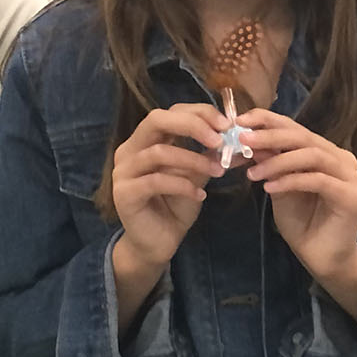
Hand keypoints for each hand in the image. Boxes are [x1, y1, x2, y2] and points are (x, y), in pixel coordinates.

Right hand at [111, 104, 227, 268]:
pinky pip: (156, 181)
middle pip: (156, 120)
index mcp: (145, 140)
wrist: (157, 243)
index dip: (198, 113)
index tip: (227, 124)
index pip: (169, 113)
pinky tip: (200, 195)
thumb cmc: (174, 206)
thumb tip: (234, 138)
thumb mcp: (196, 176)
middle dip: (192, 125)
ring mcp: (122, 171)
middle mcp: (129, 150)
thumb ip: (207, 156)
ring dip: (193, 159)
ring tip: (218, 171)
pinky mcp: (124, 193)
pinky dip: (182, 186)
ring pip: (158, 152)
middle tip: (219, 139)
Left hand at [234, 108, 356, 288]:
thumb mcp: (277, 186)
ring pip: (311, 156)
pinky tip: (269, 188)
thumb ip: (268, 164)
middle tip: (243, 140)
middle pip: (303, 137)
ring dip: (278, 162)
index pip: (294, 128)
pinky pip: (318, 181)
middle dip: (270, 137)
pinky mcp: (350, 196)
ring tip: (253, 173)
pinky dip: (291, 181)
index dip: (267, 120)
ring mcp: (349, 176)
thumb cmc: (301, 220)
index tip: (239, 121)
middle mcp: (339, 158)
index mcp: (323, 151)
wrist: (321, 256)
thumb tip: (246, 140)